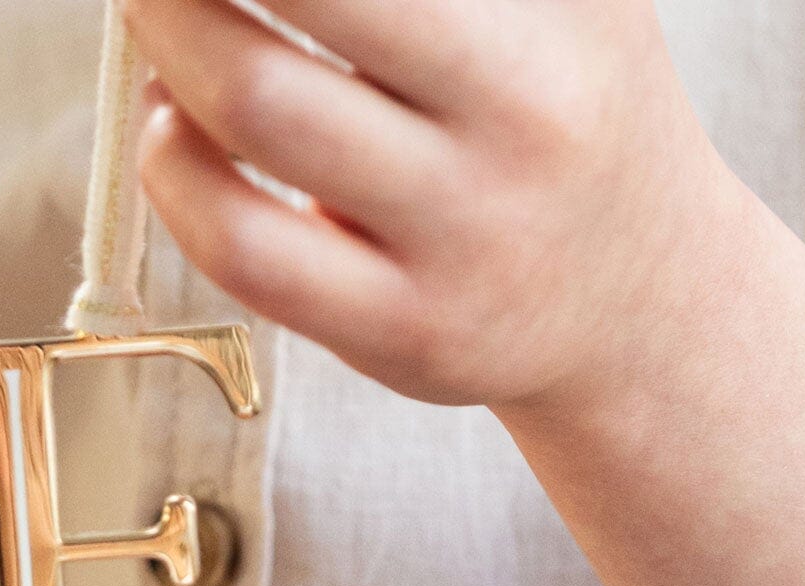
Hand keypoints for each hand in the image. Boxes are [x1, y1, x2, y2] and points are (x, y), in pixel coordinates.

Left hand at [126, 0, 778, 410]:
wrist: (650, 297)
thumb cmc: (574, 105)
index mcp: (555, 22)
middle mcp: (520, 121)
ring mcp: (461, 238)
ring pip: (255, 110)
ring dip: (166, 37)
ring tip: (154, 8)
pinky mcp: (401, 333)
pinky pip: (242, 246)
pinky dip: (173, 169)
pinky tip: (173, 124)